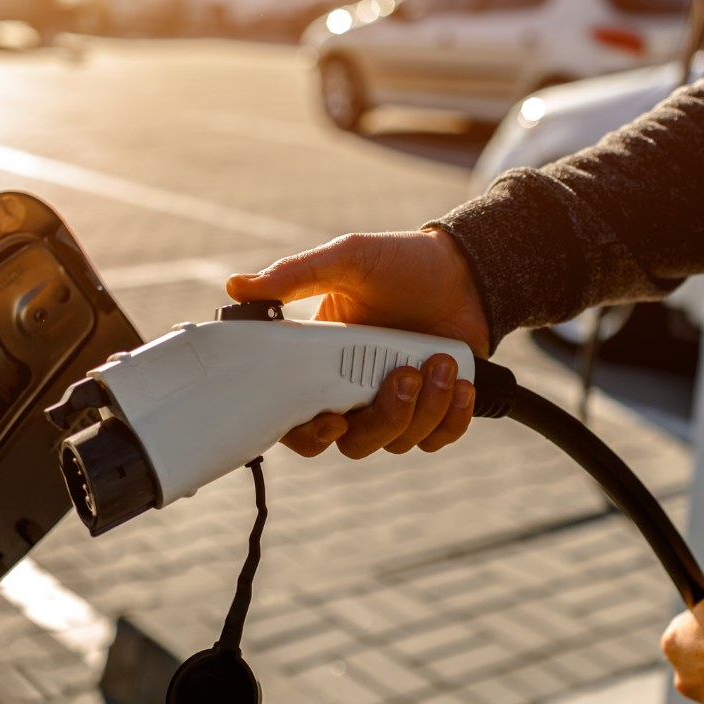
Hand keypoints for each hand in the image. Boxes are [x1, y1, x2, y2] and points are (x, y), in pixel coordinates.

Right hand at [226, 229, 489, 458]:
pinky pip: (437, 438)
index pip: (300, 420)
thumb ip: (294, 276)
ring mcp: (396, 404)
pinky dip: (450, 418)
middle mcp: (356, 392)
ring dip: (424, 408)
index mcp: (323, 364)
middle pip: (353, 443)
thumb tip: (237, 287)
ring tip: (440, 362)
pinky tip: (458, 382)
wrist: (465, 270)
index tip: (334, 418)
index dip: (310, 433)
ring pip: (397, 442)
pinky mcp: (436, 409)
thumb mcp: (345, 260)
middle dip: (383, 418)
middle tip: (405, 376)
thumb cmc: (401, 263)